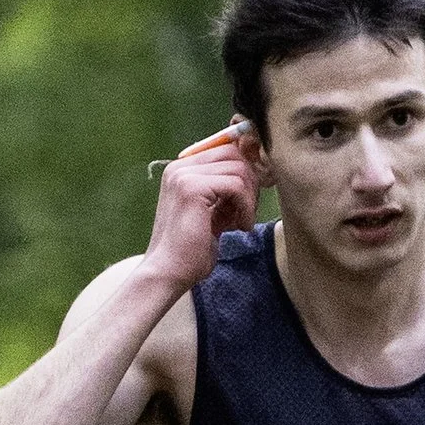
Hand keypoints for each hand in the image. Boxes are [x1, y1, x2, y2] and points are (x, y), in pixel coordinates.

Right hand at [145, 121, 264, 292]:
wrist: (168, 273)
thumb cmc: (191, 250)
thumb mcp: (213, 214)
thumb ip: (227, 193)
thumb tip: (257, 174)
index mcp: (182, 170)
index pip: (226, 150)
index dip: (247, 170)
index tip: (253, 196)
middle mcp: (180, 167)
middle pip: (234, 154)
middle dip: (251, 181)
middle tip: (249, 210)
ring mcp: (184, 176)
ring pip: (239, 169)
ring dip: (250, 198)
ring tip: (242, 222)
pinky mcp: (192, 188)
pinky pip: (236, 185)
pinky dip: (245, 207)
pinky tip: (240, 227)